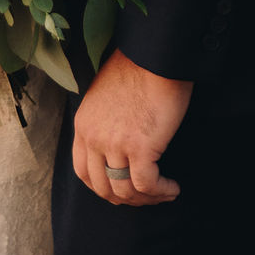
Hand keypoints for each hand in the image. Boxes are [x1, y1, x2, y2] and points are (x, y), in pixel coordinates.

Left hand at [72, 48, 192, 205]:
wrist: (156, 56)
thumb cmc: (138, 69)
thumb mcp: (104, 96)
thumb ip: (103, 121)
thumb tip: (116, 143)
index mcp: (83, 127)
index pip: (83, 172)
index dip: (101, 187)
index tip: (119, 190)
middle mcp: (94, 139)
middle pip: (102, 187)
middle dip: (125, 199)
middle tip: (145, 197)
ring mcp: (115, 145)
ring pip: (125, 190)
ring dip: (146, 198)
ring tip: (163, 193)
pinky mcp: (140, 147)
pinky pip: (146, 184)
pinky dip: (160, 191)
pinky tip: (172, 188)